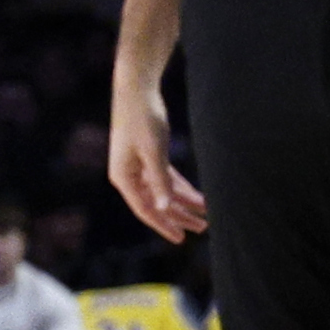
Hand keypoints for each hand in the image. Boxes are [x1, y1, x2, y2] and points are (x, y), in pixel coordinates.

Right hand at [110, 81, 207, 243]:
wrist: (136, 90)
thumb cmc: (143, 119)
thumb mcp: (154, 152)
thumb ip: (159, 181)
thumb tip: (163, 207)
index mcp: (123, 177)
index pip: (145, 209)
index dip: (164, 225)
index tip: (181, 239)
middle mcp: (128, 175)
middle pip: (156, 203)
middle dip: (179, 216)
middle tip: (202, 228)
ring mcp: (138, 166)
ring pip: (163, 192)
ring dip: (183, 203)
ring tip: (205, 215)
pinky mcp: (148, 156)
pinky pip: (166, 179)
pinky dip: (181, 188)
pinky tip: (197, 196)